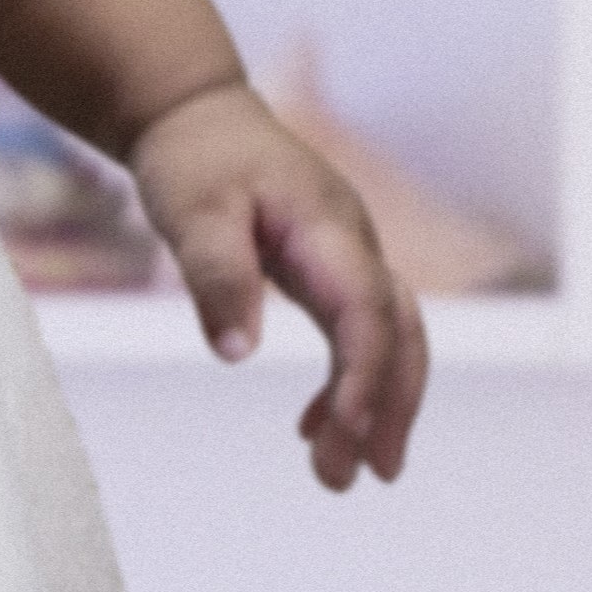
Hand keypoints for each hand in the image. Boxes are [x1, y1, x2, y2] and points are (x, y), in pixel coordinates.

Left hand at [128, 85, 428, 488]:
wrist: (198, 114)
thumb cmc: (194, 159)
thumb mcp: (191, 213)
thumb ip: (217, 277)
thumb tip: (237, 354)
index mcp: (326, 229)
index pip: (366, 314)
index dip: (362, 378)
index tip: (343, 437)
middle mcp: (353, 244)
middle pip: (400, 333)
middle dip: (389, 408)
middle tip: (361, 477)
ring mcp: (349, 256)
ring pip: (392, 337)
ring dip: (379, 405)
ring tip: (346, 472)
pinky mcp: (333, 270)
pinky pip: (362, 333)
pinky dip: (349, 383)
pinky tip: (314, 426)